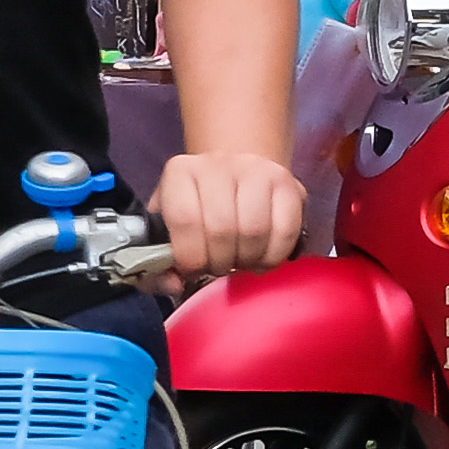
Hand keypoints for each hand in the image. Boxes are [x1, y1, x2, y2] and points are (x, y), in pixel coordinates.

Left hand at [149, 148, 308, 279]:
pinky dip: (273, 255)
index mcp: (180, 172)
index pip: (184, 219)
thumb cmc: (197, 204)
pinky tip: (262, 257)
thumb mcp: (167, 223)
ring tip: (238, 261)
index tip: (192, 269)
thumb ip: (158, 259)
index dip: (190, 255)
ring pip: (255, 231)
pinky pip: (286, 231)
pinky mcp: (290, 184)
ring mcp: (257, 171)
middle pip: (222, 229)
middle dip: (219, 261)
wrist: (234, 173)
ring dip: (246, 260)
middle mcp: (218, 165)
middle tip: (217, 267)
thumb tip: (173, 284)